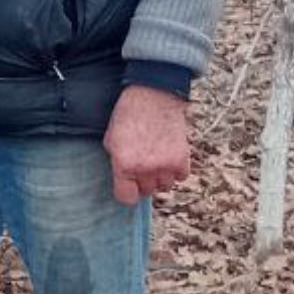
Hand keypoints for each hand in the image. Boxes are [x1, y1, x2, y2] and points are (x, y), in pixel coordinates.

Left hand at [103, 86, 189, 205]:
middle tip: (142, 164)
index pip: (127, 198)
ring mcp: (165, 166)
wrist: (153, 95)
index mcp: (124, 165)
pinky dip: (176, 169)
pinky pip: (180, 177)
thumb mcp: (111, 140)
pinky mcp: (182, 160)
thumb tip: (124, 179)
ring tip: (156, 157)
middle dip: (143, 181)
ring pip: (165, 186)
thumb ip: (117, 163)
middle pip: (146, 192)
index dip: (127, 192)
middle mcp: (145, 169)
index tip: (128, 185)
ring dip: (160, 176)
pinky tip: (169, 154)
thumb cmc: (128, 115)